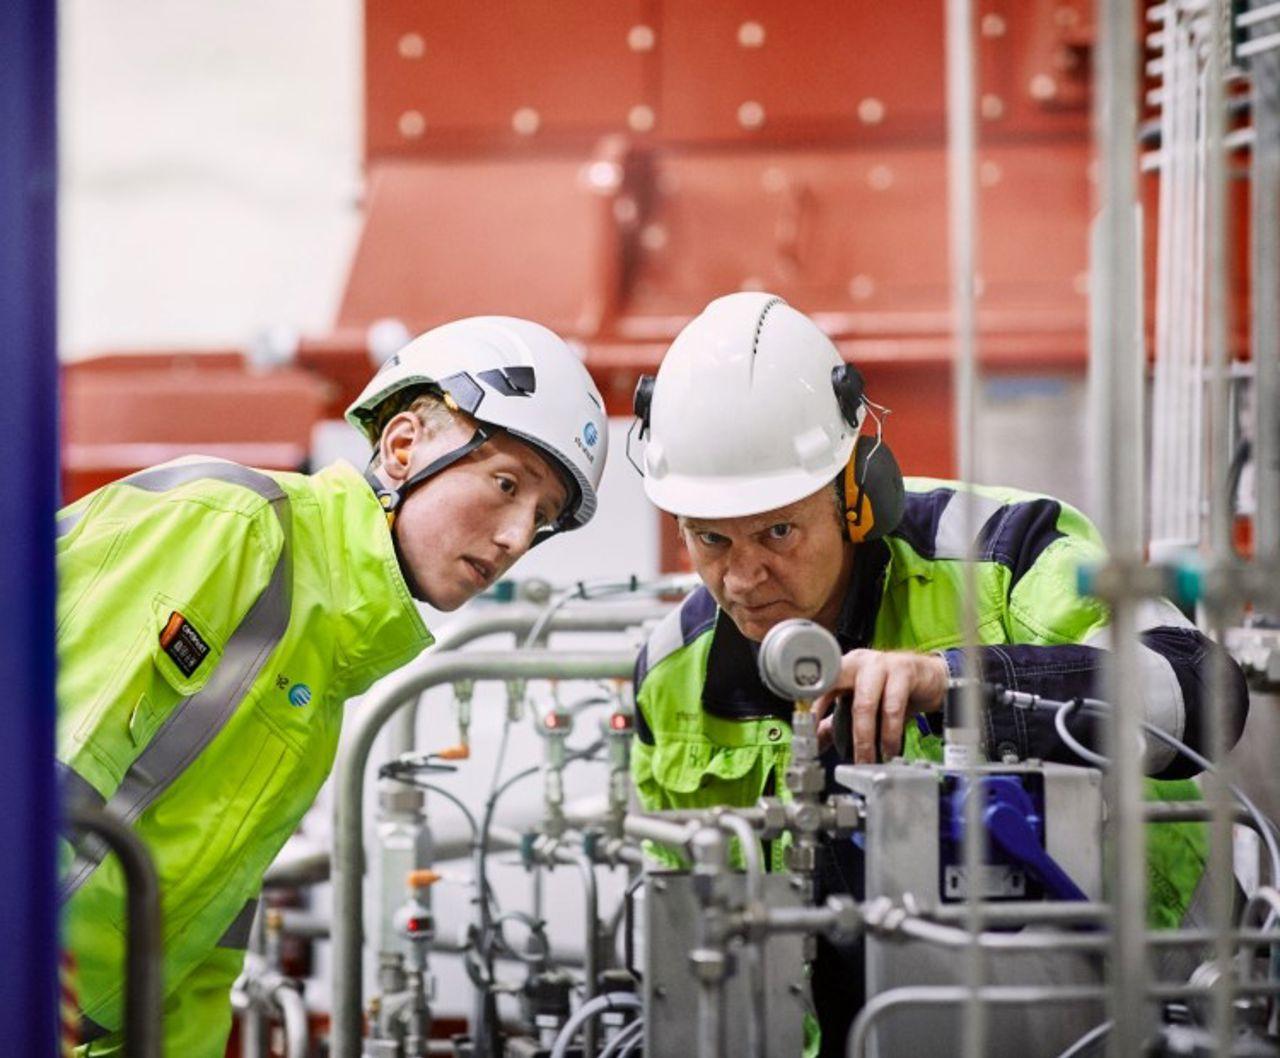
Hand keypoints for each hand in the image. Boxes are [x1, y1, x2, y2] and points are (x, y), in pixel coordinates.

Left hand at [813, 649, 948, 762]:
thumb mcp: (863, 702)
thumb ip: (837, 720)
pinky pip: (893, 707)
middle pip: (836, 689)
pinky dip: (889, 733)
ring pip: (865, 704)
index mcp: (844, 667)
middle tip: (834, 751)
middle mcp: (859, 662)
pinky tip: (890, 748)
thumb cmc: (893, 689)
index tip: (808, 734)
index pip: (819, 686)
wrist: (931, 677)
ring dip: (865, 738)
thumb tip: (816, 742)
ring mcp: (881, 664)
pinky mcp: (904, 672)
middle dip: (830, 722)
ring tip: (868, 759)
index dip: (811, 709)